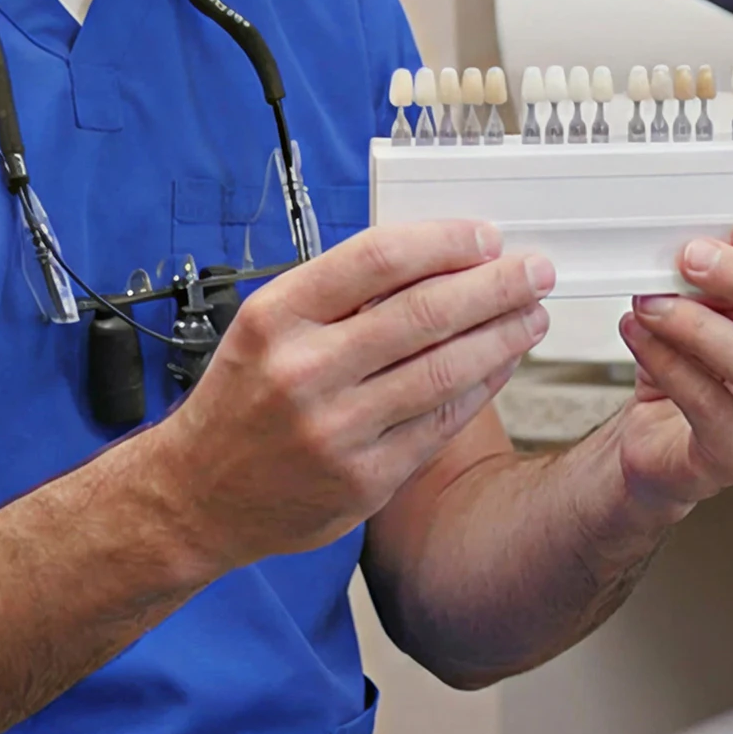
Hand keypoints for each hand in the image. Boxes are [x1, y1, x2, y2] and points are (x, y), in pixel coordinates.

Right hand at [148, 220, 552, 570]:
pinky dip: (482, 386)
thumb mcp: (269, 326)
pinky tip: (502, 363)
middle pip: (424, 313)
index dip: (445, 242)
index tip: (486, 236)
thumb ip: (341, 294)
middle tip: (536, 271)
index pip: (377, 260)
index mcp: (277, 317)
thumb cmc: (243, 398)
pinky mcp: (365, 479)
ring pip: (444, 370)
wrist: (196, 497)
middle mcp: (305, 371)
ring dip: (502, 336)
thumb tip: (435, 258)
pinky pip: (441, 421)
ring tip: (533, 315)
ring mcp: (337, 430)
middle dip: (494, 286)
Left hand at [611, 223, 732, 516]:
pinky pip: (707, 403)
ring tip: (652, 303)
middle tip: (692, 258)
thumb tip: (704, 246)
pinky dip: (666, 360)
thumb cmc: (699, 368)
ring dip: (696, 324)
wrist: (662, 437)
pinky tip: (640, 334)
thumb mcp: (719, 309)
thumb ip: (725, 279)